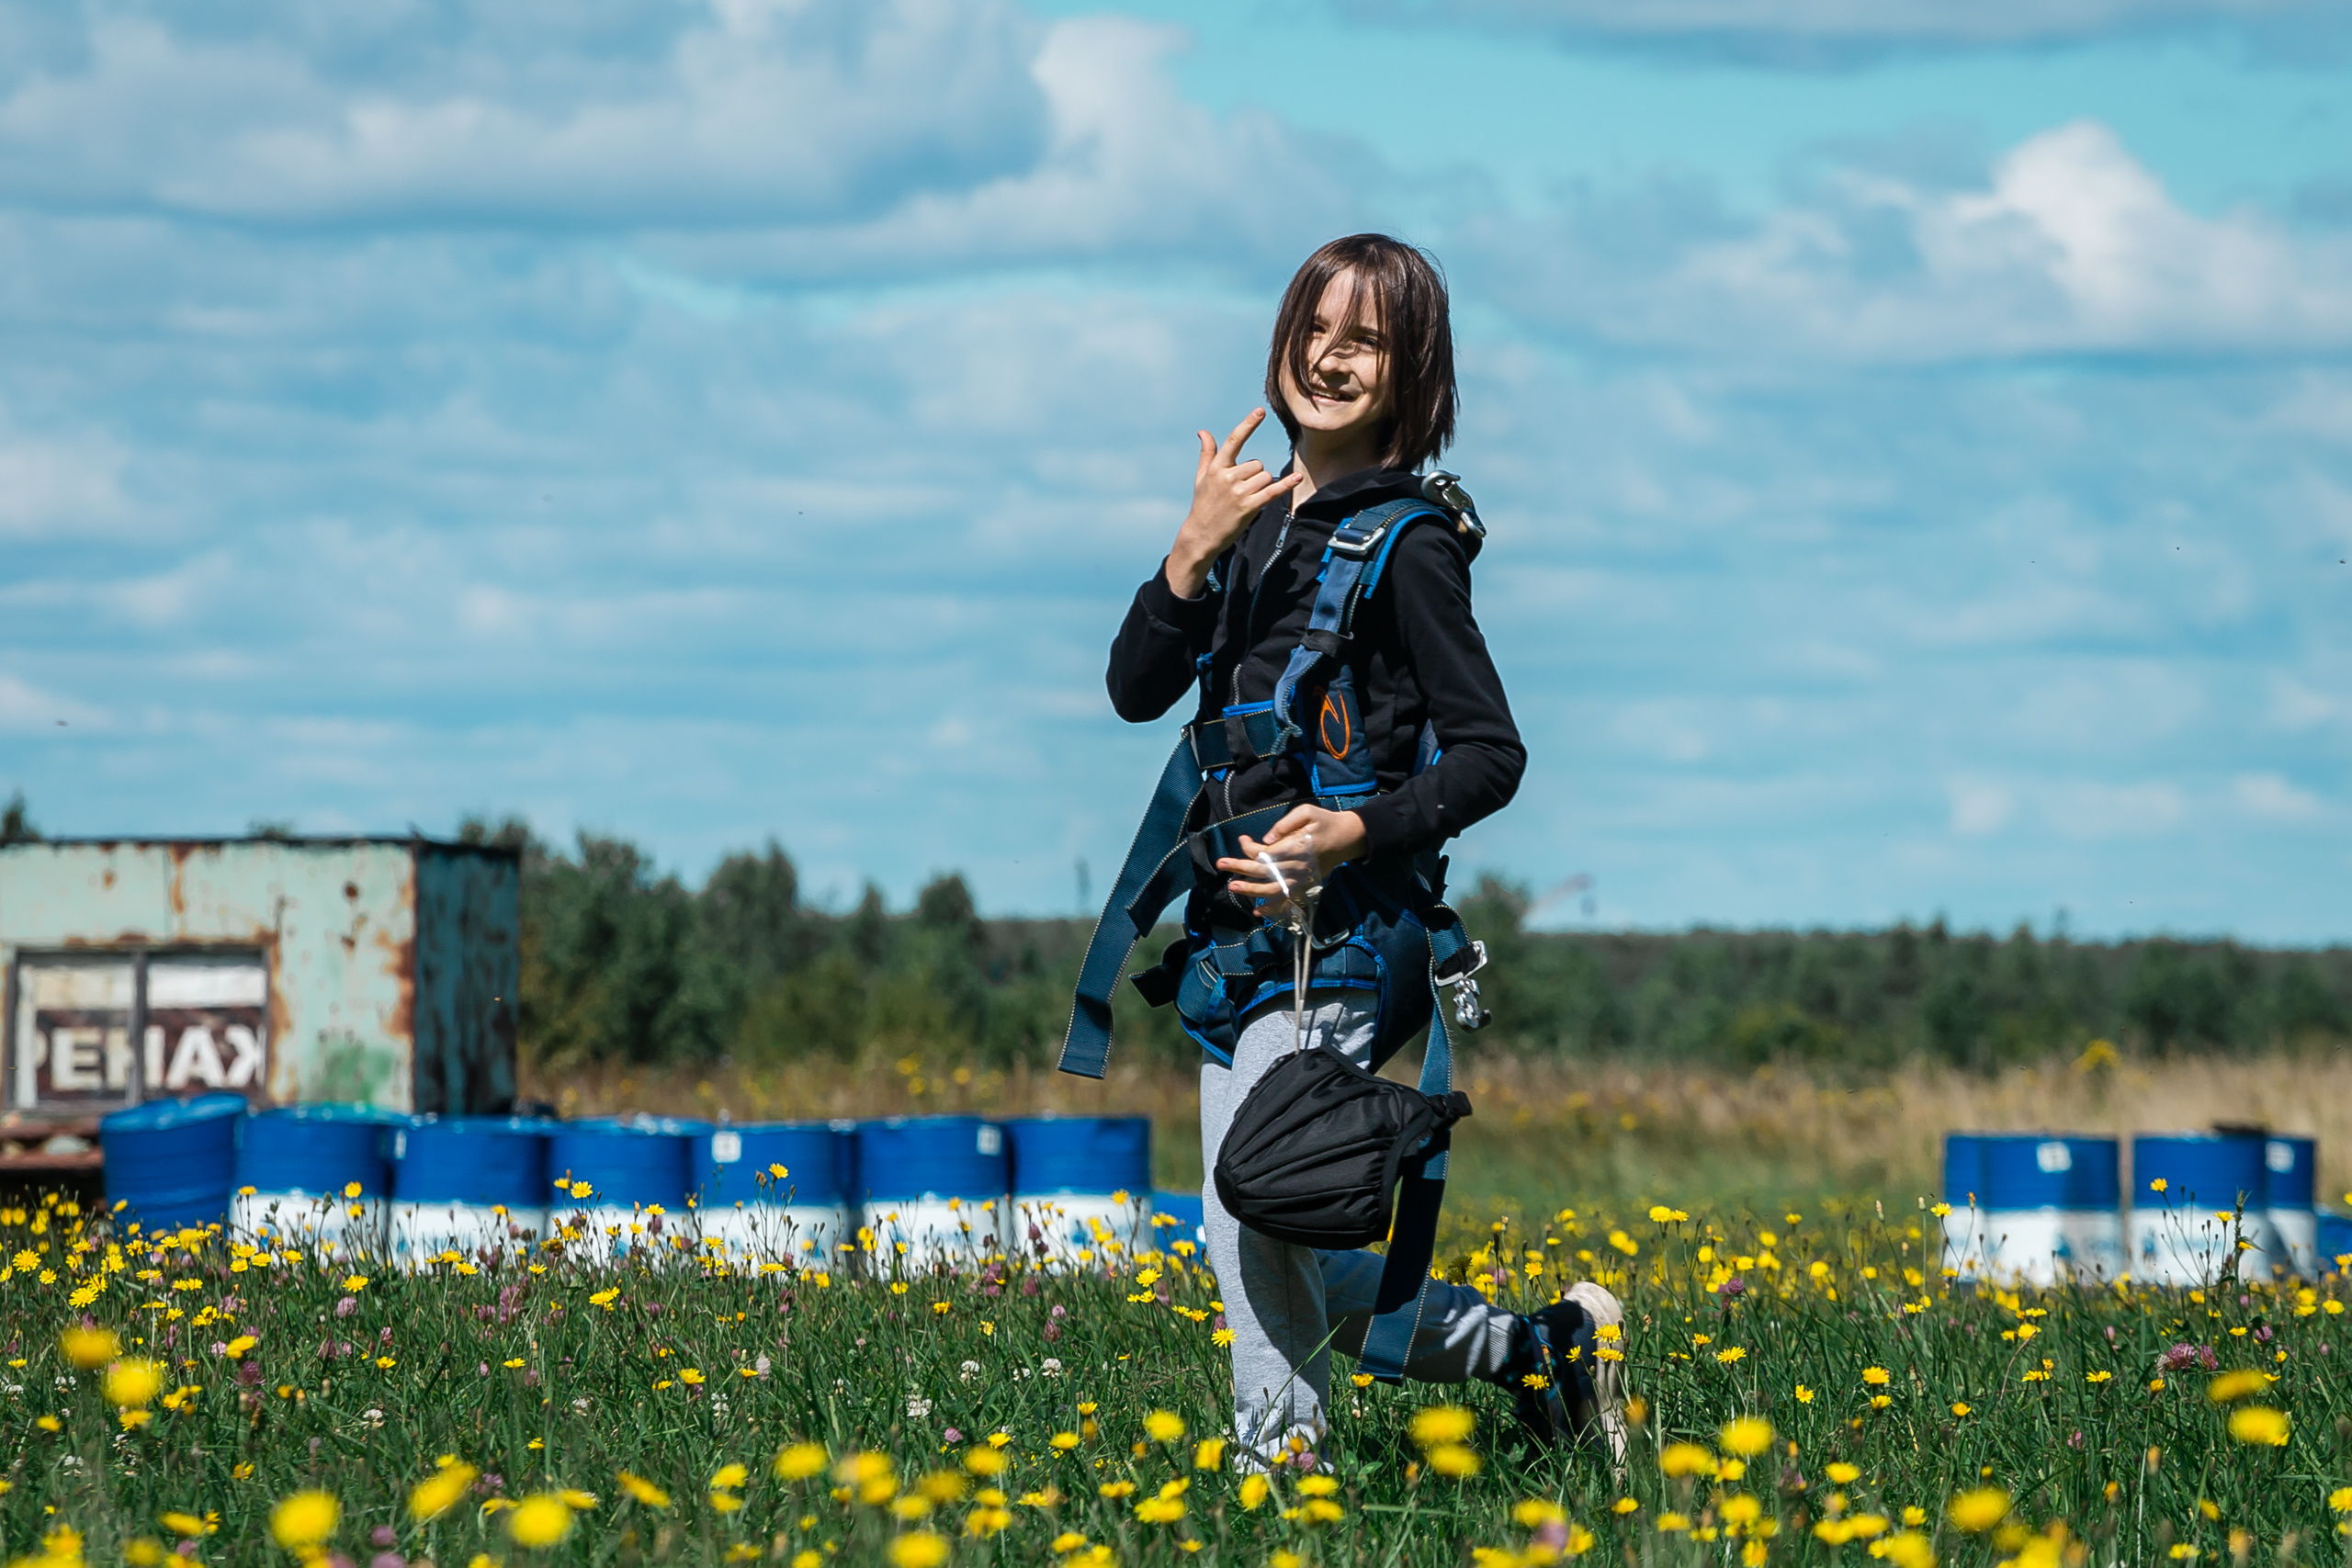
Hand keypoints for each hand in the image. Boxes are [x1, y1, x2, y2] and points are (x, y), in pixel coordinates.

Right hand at [1165, 409, 1304, 597]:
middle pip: (1257, 464)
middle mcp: (1228, 477)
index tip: (1260, 411)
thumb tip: (1202, 431)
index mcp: (1217, 467)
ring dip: (1262, 486)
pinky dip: (1286, 485)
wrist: (1201, 534)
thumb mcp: (1202, 477)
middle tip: (1241, 491)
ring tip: (1246, 499)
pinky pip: (1272, 491)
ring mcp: (1239, 492)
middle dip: (1255, 475)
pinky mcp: (1249, 506)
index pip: (1234, 440)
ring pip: (1265, 476)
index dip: (1248, 424)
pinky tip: (1298, 478)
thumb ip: (1207, 453)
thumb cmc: (1203, 504)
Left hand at [1216, 806, 1368, 916]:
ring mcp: (1302, 879)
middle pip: (1265, 870)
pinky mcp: (1305, 886)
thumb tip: (1266, 838)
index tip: (1242, 840)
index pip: (1267, 852)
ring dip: (1252, 890)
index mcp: (1297, 847)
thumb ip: (1285, 823)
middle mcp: (1298, 866)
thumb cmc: (1325, 822)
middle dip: (1241, 868)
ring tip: (1233, 887)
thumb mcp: (1307, 812)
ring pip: (1273, 889)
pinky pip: (1288, 900)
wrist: (1347, 838)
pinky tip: (1259, 912)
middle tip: (1221, 864)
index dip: (1250, 848)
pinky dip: (1274, 908)